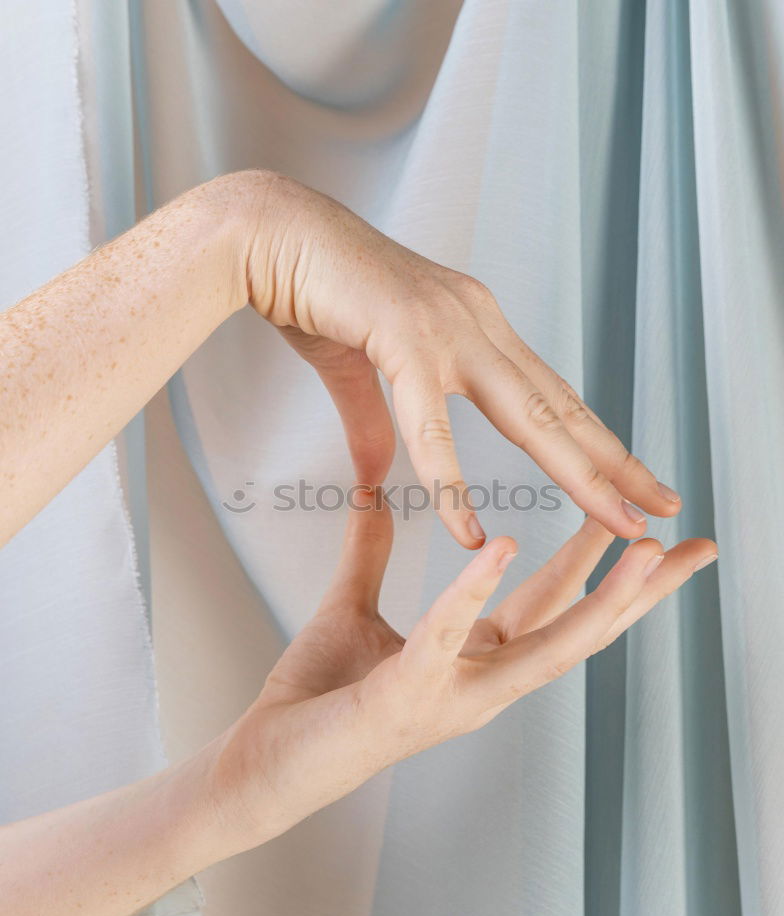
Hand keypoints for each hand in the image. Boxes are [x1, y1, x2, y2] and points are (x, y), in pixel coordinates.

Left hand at [208, 489, 715, 852]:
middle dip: (642, 591)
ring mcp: (454, 699)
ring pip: (547, 646)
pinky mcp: (410, 697)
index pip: (554, 606)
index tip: (637, 523)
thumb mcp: (352, 607)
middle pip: (580, 629)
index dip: (599, 566)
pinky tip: (506, 545)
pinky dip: (478, 591)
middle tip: (694, 545)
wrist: (263, 762)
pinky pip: (450, 636)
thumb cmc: (317, 695)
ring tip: (646, 550)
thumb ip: (372, 552)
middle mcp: (483, 684)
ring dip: (601, 598)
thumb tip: (373, 492)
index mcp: (475, 660)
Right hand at [241, 170, 681, 547]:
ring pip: (526, 413)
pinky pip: (430, 425)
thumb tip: (383, 480)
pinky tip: (469, 532)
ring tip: (617, 520)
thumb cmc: (316, 294)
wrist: (269, 234)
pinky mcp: (403, 337)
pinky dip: (450, 483)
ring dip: (577, 472)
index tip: (630, 480)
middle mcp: (477, 324)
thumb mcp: (361, 372)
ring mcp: (447, 328)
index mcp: (474, 328)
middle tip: (663, 506)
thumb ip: (379, 429)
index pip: (550, 395)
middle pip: (560, 406)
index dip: (594, 442)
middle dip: (614, 461)